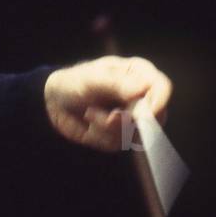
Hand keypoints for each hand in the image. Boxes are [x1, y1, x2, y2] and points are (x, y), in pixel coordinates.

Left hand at [43, 56, 172, 151]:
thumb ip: (116, 84)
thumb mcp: (92, 79)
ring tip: (90, 113)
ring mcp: (132, 117)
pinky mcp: (121, 135)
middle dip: (128, 120)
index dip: (157, 102)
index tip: (143, 113)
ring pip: (136, 133)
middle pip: (156, 116)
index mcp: (137, 73)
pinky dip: (100, 136)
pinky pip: (118, 143)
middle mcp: (139, 96)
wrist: (54, 103)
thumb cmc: (73, 82)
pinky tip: (89, 123)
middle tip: (108, 115)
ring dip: (107, 127)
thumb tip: (141, 88)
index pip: (162, 87)